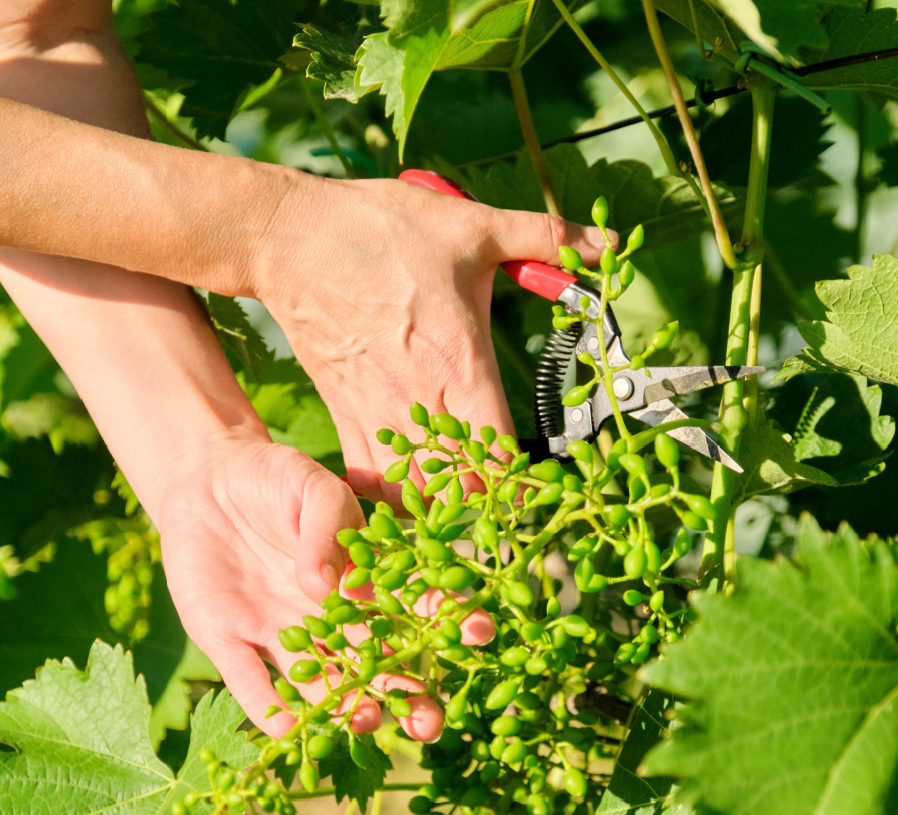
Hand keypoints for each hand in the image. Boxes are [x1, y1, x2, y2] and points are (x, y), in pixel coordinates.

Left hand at [145, 433, 456, 741]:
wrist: (203, 480)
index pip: (414, 608)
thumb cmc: (272, 477)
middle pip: (378, 666)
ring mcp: (282, 635)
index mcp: (363, 580)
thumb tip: (334, 585)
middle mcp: (331, 620)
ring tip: (366, 723)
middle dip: (408, 697)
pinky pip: (251, 681)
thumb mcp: (310, 484)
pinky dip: (266, 707)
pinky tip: (285, 730)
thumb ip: (330, 525)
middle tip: (429, 724)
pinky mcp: (230, 641)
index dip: (449, 623)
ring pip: (323, 684)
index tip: (478, 635)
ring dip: (346, 709)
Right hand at [248, 175, 609, 503]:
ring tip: (463, 496)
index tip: (543, 483)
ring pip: (413, 497)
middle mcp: (420, 404)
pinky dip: (390, 496)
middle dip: (489, 502)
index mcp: (461, 368)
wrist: (292, 239)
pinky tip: (411, 486)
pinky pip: (369, 481)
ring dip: (441, 504)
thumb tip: (606, 241)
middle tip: (510, 497)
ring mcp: (376, 415)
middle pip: (462, 491)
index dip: (526, 483)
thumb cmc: (382, 231)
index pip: (502, 459)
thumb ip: (545, 238)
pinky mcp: (343, 415)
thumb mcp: (472, 227)